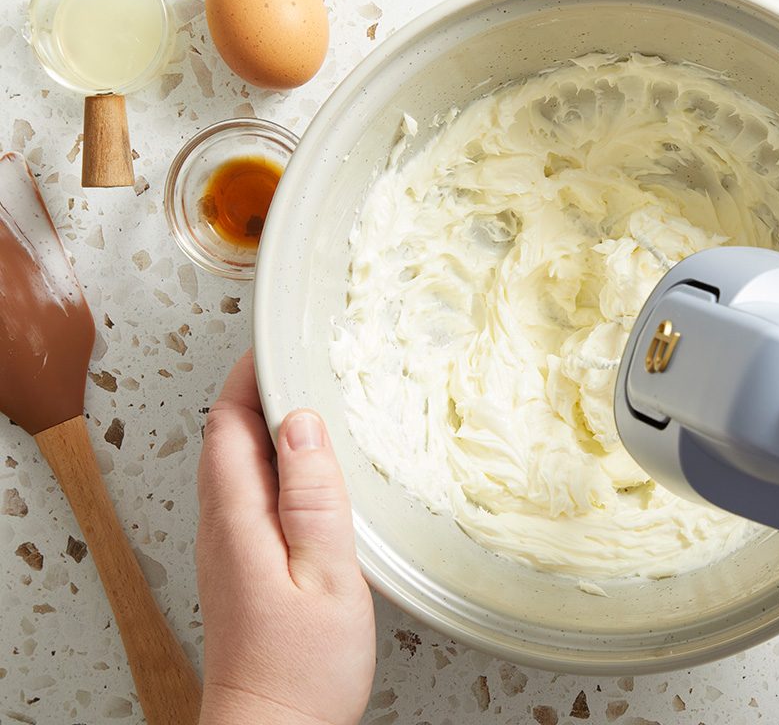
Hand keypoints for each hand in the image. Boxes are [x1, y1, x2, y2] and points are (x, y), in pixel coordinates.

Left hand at [195, 352, 374, 724]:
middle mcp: (223, 527)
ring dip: (268, 425)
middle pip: (229, 437)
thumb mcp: (325, 574)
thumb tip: (301, 423)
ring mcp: (230, 548)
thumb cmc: (301, 667)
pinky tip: (312, 470)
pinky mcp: (244, 567)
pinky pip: (251, 493)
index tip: (280, 341)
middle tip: (308, 360)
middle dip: (260, 390)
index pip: (229, 422)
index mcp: (238, 519)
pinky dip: (277, 463)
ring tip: (315, 400)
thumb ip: (314, 496)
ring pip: (239, 464)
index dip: (250, 375)